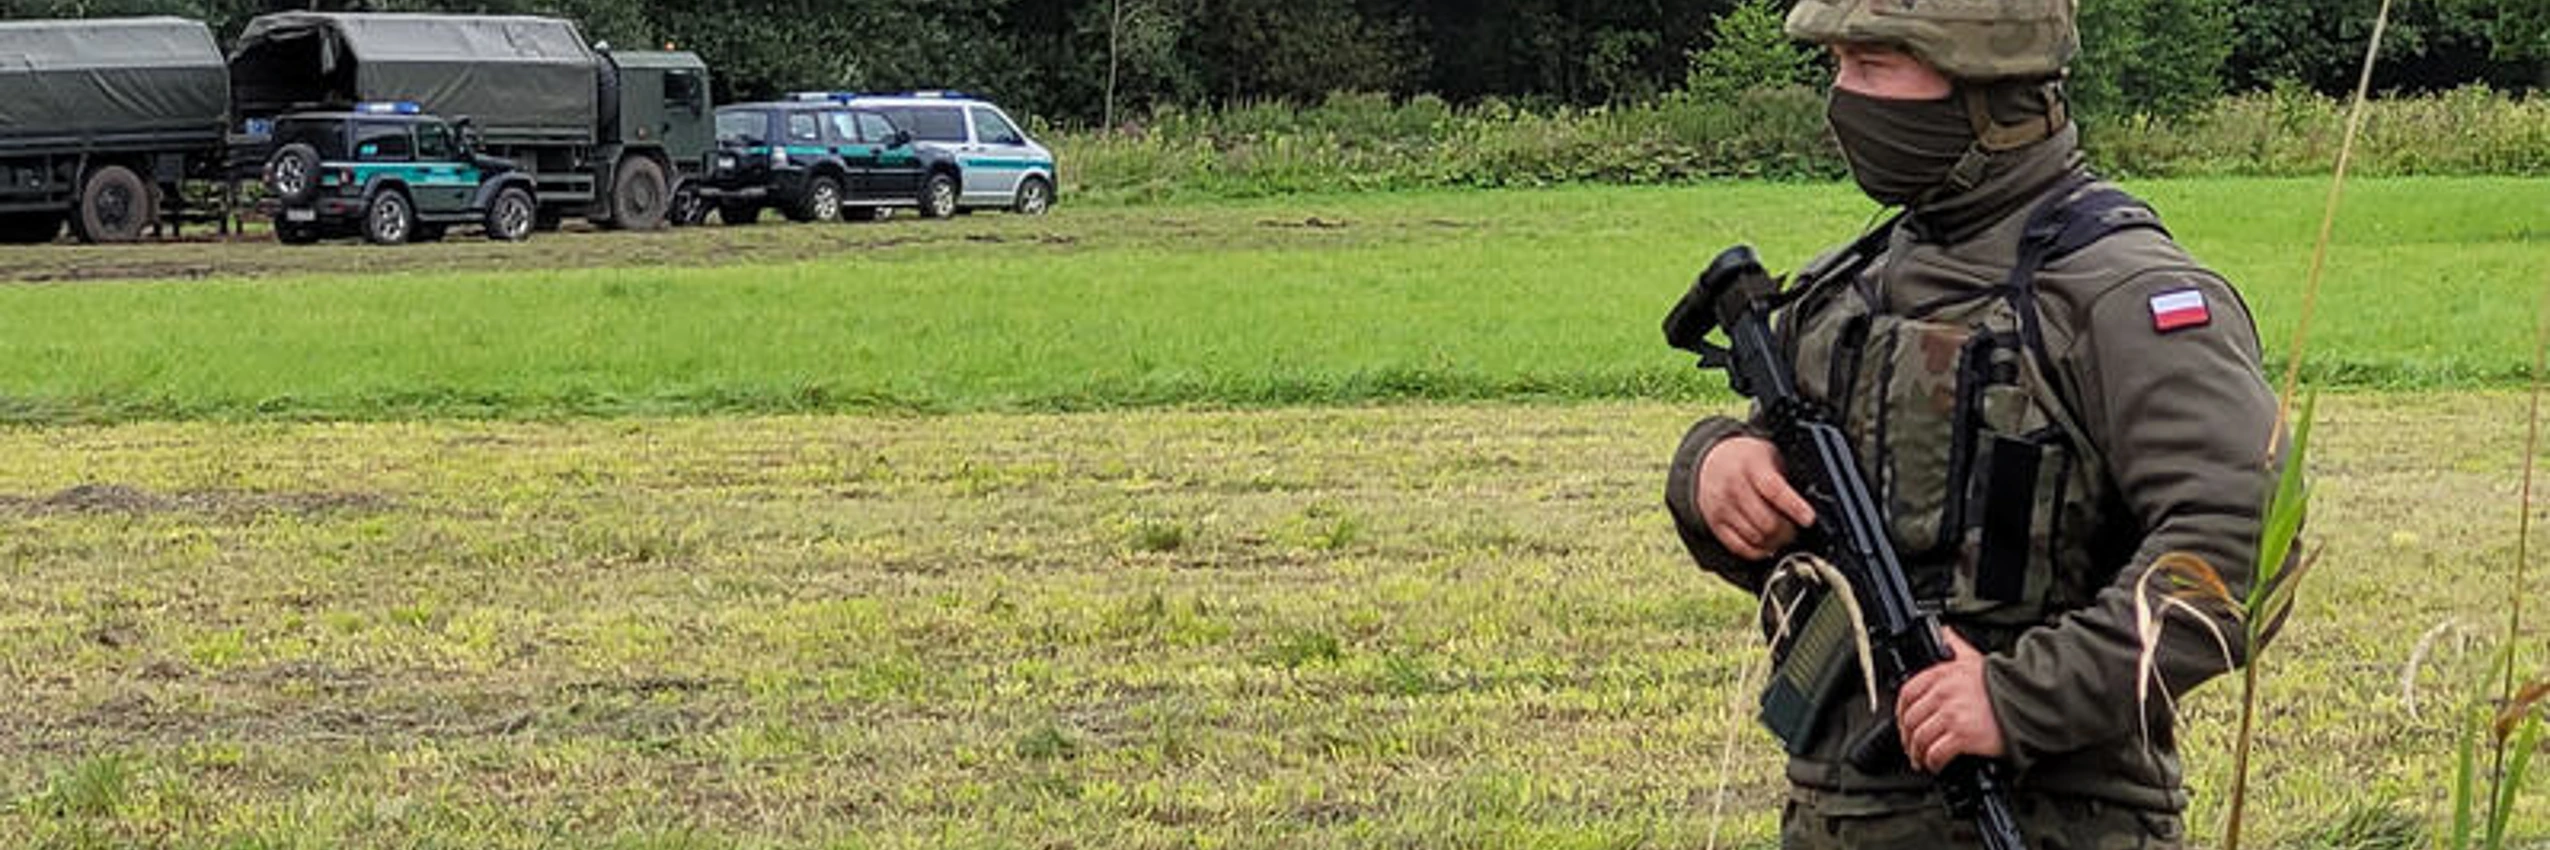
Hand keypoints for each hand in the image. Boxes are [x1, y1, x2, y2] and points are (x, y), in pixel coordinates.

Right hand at [1695, 436, 1817, 559]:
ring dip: (1775, 542)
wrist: (1711, 461)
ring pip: (1755, 537)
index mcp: (1751, 465)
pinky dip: (1758, 551)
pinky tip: (1767, 545)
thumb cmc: (1748, 460)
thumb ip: (1786, 477)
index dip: (1794, 507)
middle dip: (1787, 531)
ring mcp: (1722, 507)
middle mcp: (1733, 486)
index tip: (1809, 519)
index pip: (1774, 490)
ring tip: (1783, 536)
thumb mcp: (1769, 456)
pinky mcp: (1715, 523)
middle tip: (1796, 529)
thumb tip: (1811, 502)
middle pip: (1766, 521)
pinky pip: (1739, 547)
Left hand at [1897, 629, 2005, 772]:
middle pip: (1911, 719)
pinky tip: (1935, 765)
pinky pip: (1936, 753)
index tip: (1903, 723)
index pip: (1907, 693)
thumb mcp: (1974, 657)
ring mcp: (1952, 715)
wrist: (2029, 702)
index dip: (1900, 712)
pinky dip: (1933, 762)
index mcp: (1941, 675)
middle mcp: (1943, 694)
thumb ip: (1955, 645)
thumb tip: (1944, 632)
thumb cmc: (2005, 684)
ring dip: (1917, 752)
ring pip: (1920, 737)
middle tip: (1911, 746)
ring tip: (1922, 759)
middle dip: (1907, 737)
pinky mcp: (1962, 736)